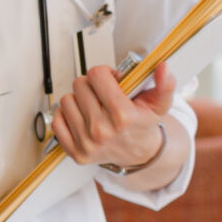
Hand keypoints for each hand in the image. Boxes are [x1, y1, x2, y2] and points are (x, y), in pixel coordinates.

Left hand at [54, 64, 175, 171]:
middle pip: (80, 85)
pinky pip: (56, 120)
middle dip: (91, 84)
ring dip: (78, 99)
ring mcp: (86, 143)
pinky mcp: (74, 151)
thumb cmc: (143, 125)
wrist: (138, 154)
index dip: (105, 73)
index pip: (97, 75)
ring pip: (66, 100)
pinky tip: (82, 116)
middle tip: (102, 93)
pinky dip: (67, 115)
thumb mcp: (159, 103)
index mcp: (123, 116)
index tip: (111, 80)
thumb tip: (163, 68)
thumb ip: (164, 84)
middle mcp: (102, 131)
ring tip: (93, 106)